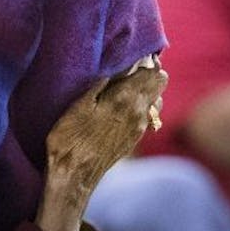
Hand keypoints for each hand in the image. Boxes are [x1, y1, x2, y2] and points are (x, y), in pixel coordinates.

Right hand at [35, 65, 165, 230]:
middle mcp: (140, 112)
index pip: (153, 74)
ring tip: (127, 86)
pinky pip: (148, 115)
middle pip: (159, 85)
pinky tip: (125, 104)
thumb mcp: (80, 105)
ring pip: (156, 101)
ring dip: (147, 91)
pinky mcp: (136, 138)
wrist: (75, 174)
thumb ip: (102, 85)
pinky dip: (142, 105)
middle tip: (132, 68)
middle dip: (150, 74)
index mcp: (126, 99)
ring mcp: (140, 127)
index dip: (147, 62)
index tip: (136, 56)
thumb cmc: (69, 137)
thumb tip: (117, 70)